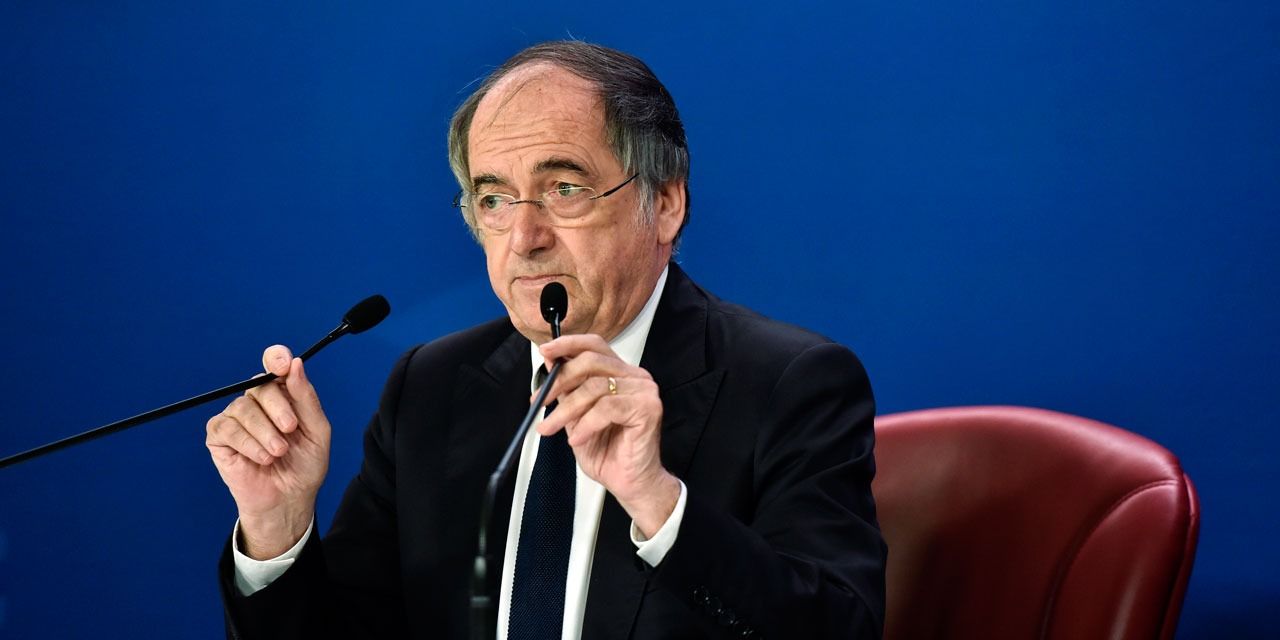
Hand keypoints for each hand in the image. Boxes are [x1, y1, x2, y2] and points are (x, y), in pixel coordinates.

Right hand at [206, 345, 330, 558]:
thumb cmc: (304, 466)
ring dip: (265, 432)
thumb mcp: (317, 431)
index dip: (276, 358)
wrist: (289, 499)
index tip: (283, 364)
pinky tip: (261, 458)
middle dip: (278, 409)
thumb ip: (306, 398)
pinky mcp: (219, 437)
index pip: (274, 364)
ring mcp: (236, 418)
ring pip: (243, 408)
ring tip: (278, 453)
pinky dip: (247, 443)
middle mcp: (257, 402)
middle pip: (260, 386)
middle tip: (290, 430)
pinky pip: (226, 428)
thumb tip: (295, 365)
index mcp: (283, 395)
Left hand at [537, 335, 680, 537]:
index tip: (545, 352)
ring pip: (595, 387)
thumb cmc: (608, 452)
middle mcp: (636, 377)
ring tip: (550, 428)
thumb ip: (568, 391)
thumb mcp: (577, 417)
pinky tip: (577, 439)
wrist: (629, 483)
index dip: (568, 344)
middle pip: (591, 362)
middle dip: (560, 380)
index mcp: (621, 374)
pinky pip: (607, 408)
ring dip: (566, 410)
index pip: (595, 345)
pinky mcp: (648, 408)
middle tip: (539, 400)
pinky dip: (586, 424)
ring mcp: (644, 391)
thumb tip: (552, 365)